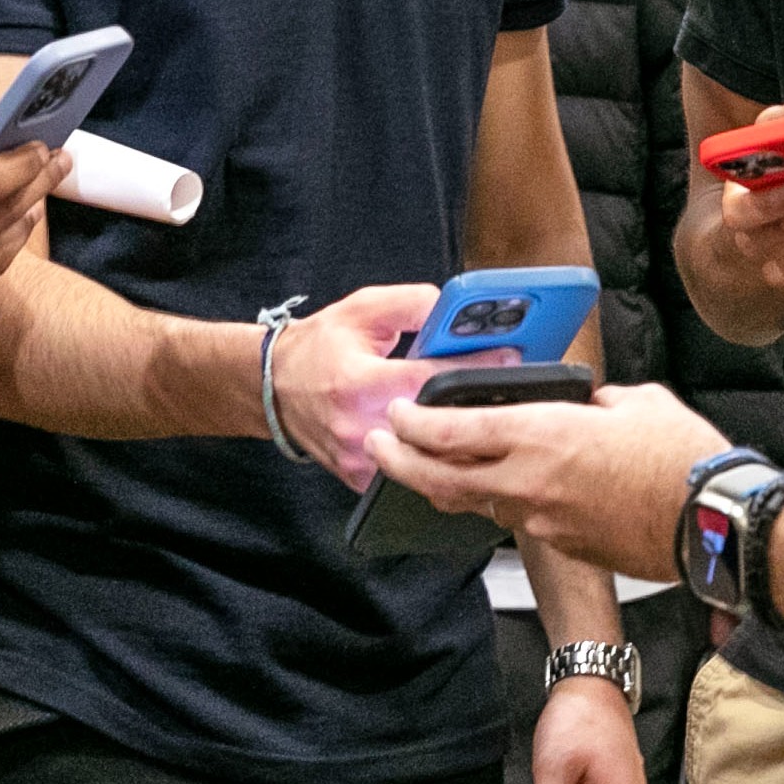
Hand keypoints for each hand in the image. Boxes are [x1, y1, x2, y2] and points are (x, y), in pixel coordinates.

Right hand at [264, 284, 505, 489]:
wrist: (274, 388)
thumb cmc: (318, 347)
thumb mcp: (363, 309)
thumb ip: (412, 304)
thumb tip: (455, 311)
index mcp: (358, 382)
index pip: (429, 378)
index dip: (472, 366)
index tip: (508, 357)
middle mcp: (359, 427)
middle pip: (435, 426)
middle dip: (473, 405)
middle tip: (502, 387)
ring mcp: (360, 459)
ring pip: (427, 457)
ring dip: (456, 436)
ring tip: (476, 411)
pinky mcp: (361, 479)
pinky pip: (409, 474)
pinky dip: (431, 457)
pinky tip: (445, 437)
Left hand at [371, 382, 729, 584]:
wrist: (712, 522)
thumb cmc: (681, 456)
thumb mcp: (633, 403)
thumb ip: (592, 402)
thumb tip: (583, 405)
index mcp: (541, 434)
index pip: (453, 429)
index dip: (414, 422)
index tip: (394, 413)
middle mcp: (529, 481)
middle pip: (443, 478)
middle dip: (400, 462)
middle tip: (376, 448)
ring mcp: (543, 520)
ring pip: (478, 503)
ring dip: (450, 486)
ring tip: (432, 468)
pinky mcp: (565, 545)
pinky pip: (521, 520)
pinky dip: (504, 502)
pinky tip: (509, 489)